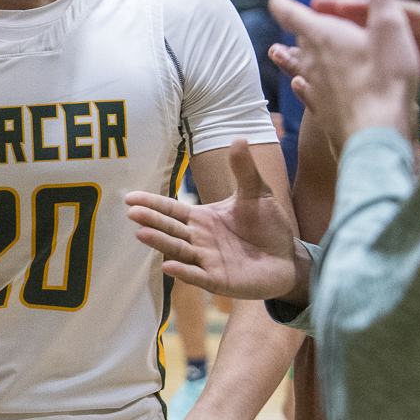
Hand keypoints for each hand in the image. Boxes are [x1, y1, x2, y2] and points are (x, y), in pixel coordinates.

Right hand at [124, 140, 304, 301]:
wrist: (288, 258)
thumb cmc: (268, 227)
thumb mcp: (257, 193)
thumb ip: (244, 170)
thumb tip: (239, 138)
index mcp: (202, 219)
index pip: (171, 209)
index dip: (152, 203)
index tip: (130, 197)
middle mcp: (198, 239)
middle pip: (170, 228)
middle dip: (151, 220)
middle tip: (131, 212)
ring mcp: (206, 261)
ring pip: (178, 250)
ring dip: (160, 243)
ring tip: (141, 234)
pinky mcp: (218, 281)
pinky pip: (197, 276)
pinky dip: (183, 272)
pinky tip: (168, 267)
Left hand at [269, 0, 419, 140]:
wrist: (376, 133)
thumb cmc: (385, 79)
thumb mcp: (391, 27)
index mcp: (324, 36)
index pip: (291, 13)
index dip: (282, 0)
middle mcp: (312, 61)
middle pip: (297, 40)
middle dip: (295, 27)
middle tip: (291, 19)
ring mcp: (316, 88)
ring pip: (297, 67)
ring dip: (289, 57)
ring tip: (277, 52)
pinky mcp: (324, 111)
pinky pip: (308, 94)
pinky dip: (303, 85)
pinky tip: (301, 87)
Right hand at [303, 0, 419, 118]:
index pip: (409, 12)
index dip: (372, 7)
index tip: (335, 5)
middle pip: (395, 16)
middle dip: (358, 11)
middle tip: (317, 6)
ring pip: (394, 31)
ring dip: (361, 27)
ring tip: (324, 24)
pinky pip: (400, 50)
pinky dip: (375, 46)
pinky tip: (350, 48)